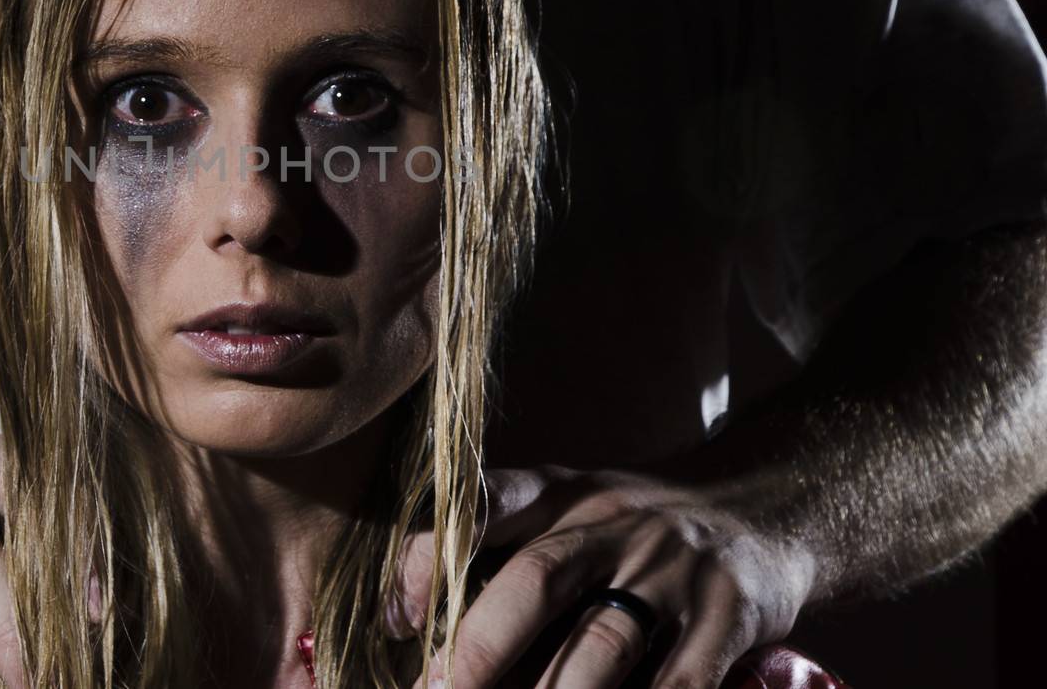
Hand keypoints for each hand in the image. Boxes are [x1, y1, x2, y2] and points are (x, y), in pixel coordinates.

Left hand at [392, 466, 818, 688]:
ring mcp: (674, 569)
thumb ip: (499, 548)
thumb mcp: (568, 509)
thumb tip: (402, 617)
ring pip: (604, 640)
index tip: (393, 616)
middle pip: (537, 579)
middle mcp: (612, 521)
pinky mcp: (730, 616)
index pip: (484, 505)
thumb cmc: (633, 528)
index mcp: (559, 492)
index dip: (432, 555)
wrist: (768, 507)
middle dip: (480, 648)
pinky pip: (682, 681)